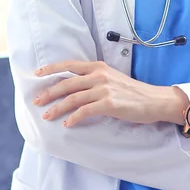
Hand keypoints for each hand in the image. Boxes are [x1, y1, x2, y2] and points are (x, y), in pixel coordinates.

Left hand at [33, 60, 185, 127]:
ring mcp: (104, 89)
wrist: (153, 100)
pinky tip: (67, 124)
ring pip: (73, 98)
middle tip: (36, 101)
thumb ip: (94, 79)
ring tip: (47, 116)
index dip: (52, 68)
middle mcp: (99, 75)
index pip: (69, 65)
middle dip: (49, 92)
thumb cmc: (132, 92)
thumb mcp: (111, 78)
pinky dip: (74, 118)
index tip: (37, 74)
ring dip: (57, 108)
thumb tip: (73, 86)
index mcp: (98, 67)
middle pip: (67, 83)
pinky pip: (85, 111)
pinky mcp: (109, 103)